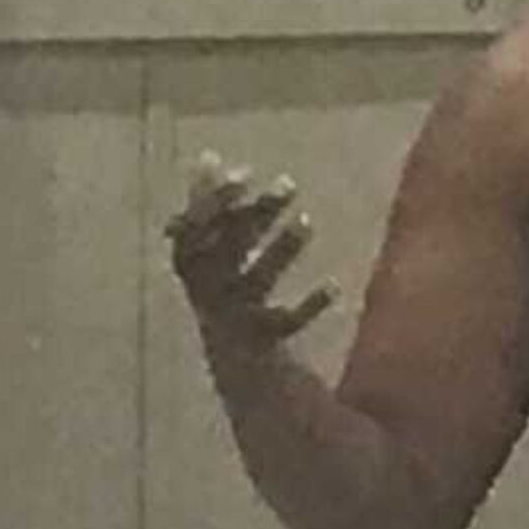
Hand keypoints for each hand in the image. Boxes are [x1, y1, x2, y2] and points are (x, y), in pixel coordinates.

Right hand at [165, 152, 337, 349]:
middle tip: (289, 183)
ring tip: (307, 221)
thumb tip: (207, 157)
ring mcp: (234, 319)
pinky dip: (306, 306)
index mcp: (196, 269)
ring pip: (252, 282)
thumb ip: (215, 208)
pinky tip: (334, 286)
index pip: (194, 229)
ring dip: (277, 252)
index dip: (214, 203)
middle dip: (252, 216)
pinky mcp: (262, 343)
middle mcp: (209, 292)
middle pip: (225, 250)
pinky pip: (282, 324)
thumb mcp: (220, 253)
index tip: (243, 174)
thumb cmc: (228, 298)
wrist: (239, 372)